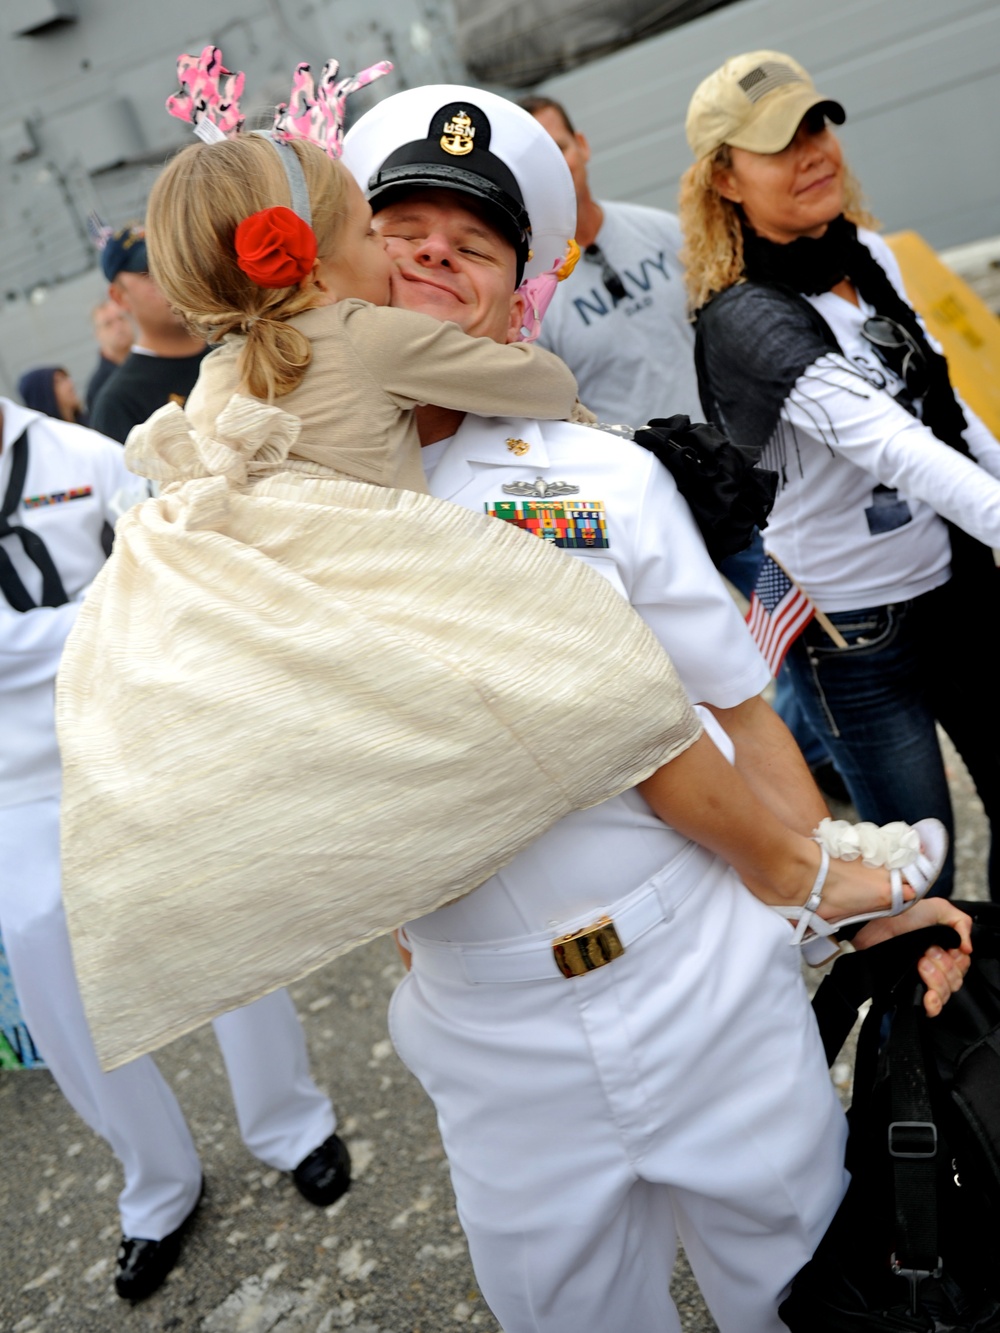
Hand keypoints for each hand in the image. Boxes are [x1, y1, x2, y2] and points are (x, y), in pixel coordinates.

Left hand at [852, 898, 972, 1016]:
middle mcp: (936, 965)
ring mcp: (923, 978)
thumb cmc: (902, 915)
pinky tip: (929, 996)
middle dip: (944, 966)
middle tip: (928, 952)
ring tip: (921, 963)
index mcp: (944, 949)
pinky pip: (932, 1008)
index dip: (958, 960)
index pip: (963, 966)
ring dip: (937, 979)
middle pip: (956, 981)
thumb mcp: (939, 908)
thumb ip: (962, 923)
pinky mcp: (909, 988)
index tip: (946, 949)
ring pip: (946, 993)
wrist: (875, 925)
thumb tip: (968, 949)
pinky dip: (934, 1005)